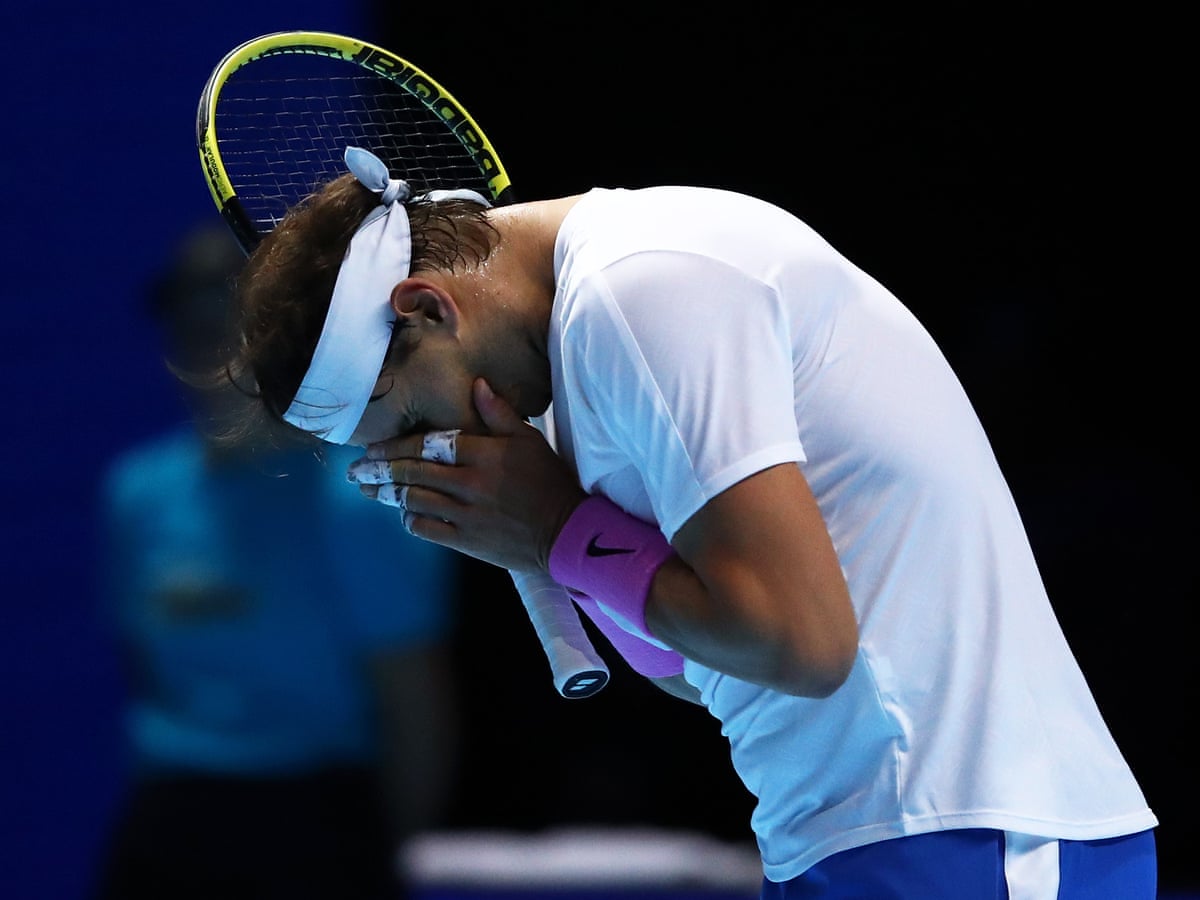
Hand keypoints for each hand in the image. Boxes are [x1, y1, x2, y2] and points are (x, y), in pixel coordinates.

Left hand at [347, 378, 585, 571]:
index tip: (374, 447)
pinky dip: (410, 518)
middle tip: (356, 468)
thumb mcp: (529, 440)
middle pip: (413, 471)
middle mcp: (470, 482)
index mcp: (484, 453)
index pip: (430, 444)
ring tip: (366, 488)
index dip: (397, 445)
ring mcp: (466, 514)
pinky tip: (402, 512)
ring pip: (414, 499)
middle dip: (379, 468)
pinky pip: (427, 528)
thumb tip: (477, 384)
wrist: (565, 532)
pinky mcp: (467, 541)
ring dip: (385, 493)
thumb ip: (499, 413)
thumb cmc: (549, 482)